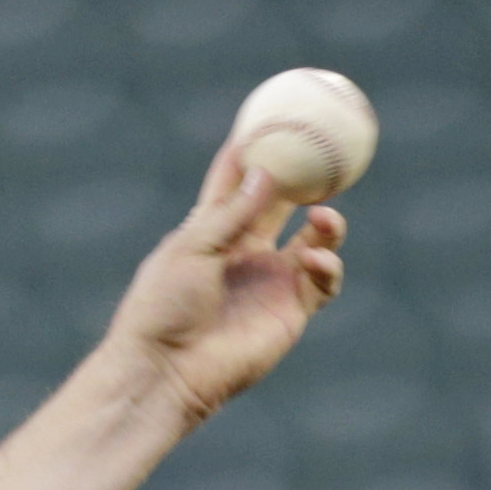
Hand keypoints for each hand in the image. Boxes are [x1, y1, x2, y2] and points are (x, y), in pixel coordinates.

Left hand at [101, 140, 346, 426]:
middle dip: (305, 176)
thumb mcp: (192, 250)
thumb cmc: (163, 309)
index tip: (269, 117)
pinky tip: (313, 260)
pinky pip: (324, 279)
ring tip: (324, 217)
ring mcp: (270, 281)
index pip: (234, 183)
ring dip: (327, 223)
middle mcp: (244, 253)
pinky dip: (327, 264)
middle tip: (326, 151)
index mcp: (211, 233)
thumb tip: (267, 171)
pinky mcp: (290, 311)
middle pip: (284, 202)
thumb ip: (232, 213)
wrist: (166, 372)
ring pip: (315, 238)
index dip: (251, 152)